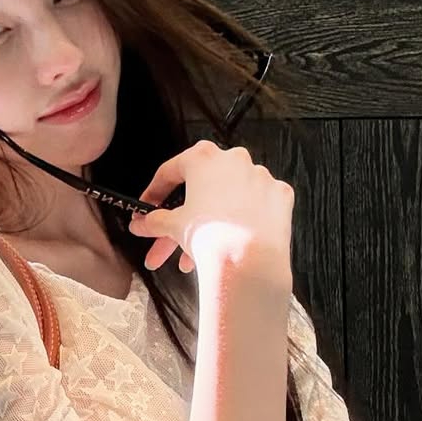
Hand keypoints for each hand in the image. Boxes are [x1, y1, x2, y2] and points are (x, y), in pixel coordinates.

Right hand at [128, 139, 293, 283]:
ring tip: (192, 257)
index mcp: (204, 158)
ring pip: (226, 200)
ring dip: (208, 225)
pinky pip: (253, 206)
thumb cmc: (212, 237)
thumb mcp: (174, 226)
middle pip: (199, 190)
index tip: (148, 207)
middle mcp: (234, 160)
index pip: (170, 171)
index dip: (154, 193)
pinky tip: (229, 239)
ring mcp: (260, 177)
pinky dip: (240, 220)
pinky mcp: (279, 196)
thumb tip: (142, 224)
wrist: (249, 262)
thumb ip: (154, 221)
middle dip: (181, 220)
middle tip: (166, 241)